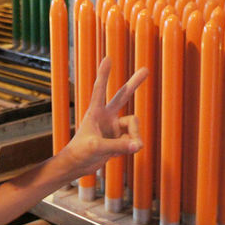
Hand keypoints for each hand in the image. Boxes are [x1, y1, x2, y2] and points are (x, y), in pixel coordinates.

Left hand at [62, 57, 147, 178]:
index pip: (99, 89)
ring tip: (131, 148)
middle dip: (134, 84)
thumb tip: (138, 145)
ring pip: (134, 125)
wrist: (78, 166)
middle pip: (122, 96)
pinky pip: (134, 139)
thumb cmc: (80, 152)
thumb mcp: (97, 148)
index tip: (108, 58)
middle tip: (146, 69)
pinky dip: (131, 147)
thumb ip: (118, 146)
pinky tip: (121, 153)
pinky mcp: (120, 138)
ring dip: (134, 137)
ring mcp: (114, 127)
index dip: (104, 74)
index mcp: (95, 113)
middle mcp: (106, 117)